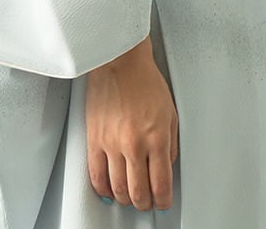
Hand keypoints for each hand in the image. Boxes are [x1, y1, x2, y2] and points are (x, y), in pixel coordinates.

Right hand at [86, 35, 178, 211]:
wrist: (119, 61)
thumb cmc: (145, 80)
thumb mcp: (170, 112)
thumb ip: (171, 144)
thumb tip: (167, 168)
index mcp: (157, 138)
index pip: (161, 185)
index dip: (163, 200)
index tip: (163, 202)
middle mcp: (135, 144)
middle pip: (139, 193)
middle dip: (145, 204)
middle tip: (148, 203)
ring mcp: (112, 144)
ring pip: (118, 189)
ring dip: (126, 199)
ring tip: (130, 197)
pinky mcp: (94, 139)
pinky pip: (96, 176)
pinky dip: (104, 190)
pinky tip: (110, 190)